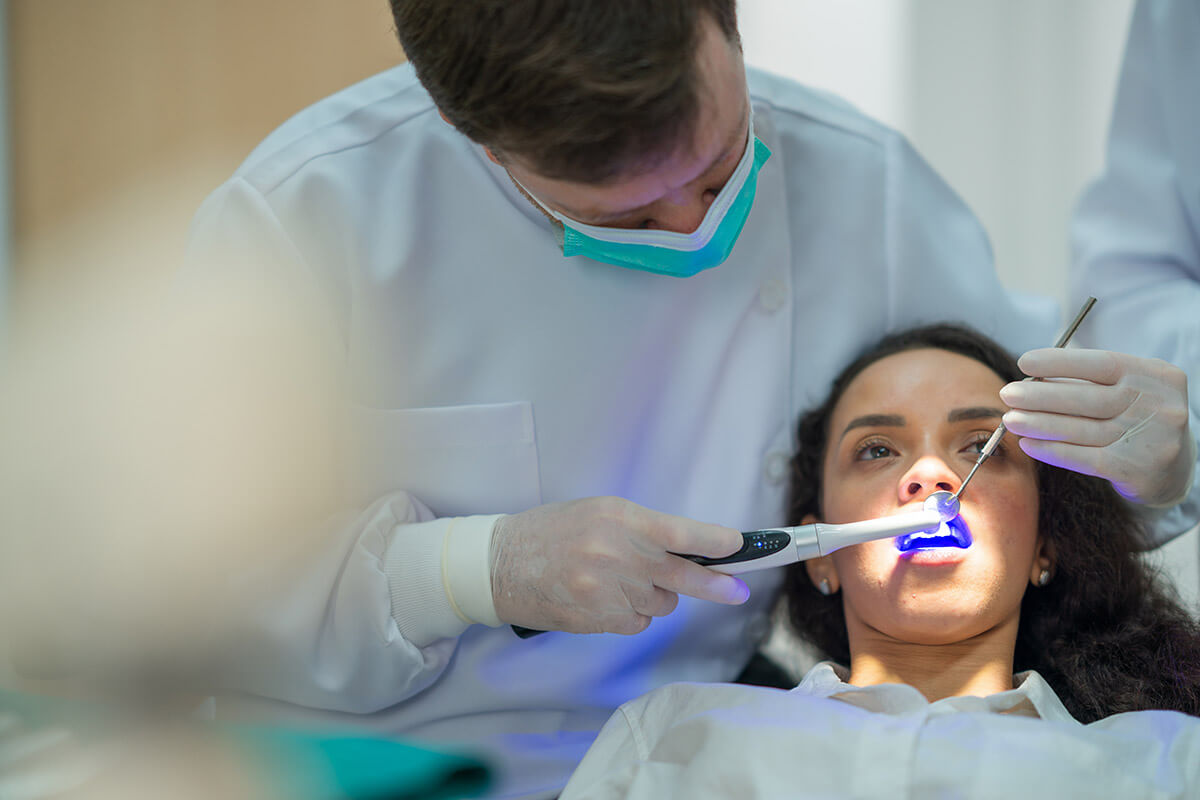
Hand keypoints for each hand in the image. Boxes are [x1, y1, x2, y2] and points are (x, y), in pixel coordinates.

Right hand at [490, 497, 748, 634]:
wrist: (500, 564)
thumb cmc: (551, 532)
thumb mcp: (597, 512)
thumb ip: (641, 529)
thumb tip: (690, 550)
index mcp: (618, 517)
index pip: (679, 532)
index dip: (714, 541)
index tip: (739, 545)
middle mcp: (615, 553)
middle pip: (681, 575)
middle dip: (716, 584)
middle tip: (739, 590)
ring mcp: (606, 589)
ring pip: (660, 603)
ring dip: (654, 596)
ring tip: (621, 580)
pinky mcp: (597, 618)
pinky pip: (637, 623)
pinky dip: (632, 615)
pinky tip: (607, 599)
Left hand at [1000, 348, 1194, 505]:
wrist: (1174, 470)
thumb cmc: (1138, 419)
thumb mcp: (1129, 390)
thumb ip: (1092, 381)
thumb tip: (1034, 378)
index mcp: (1155, 376)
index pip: (1101, 363)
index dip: (1059, 362)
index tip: (1024, 362)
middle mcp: (1158, 405)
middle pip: (1087, 398)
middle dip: (1040, 396)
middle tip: (1007, 394)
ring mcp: (1151, 439)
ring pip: (1081, 429)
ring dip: (1039, 424)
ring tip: (1010, 420)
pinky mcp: (1136, 469)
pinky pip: (1084, 458)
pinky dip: (1052, 450)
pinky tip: (1029, 444)